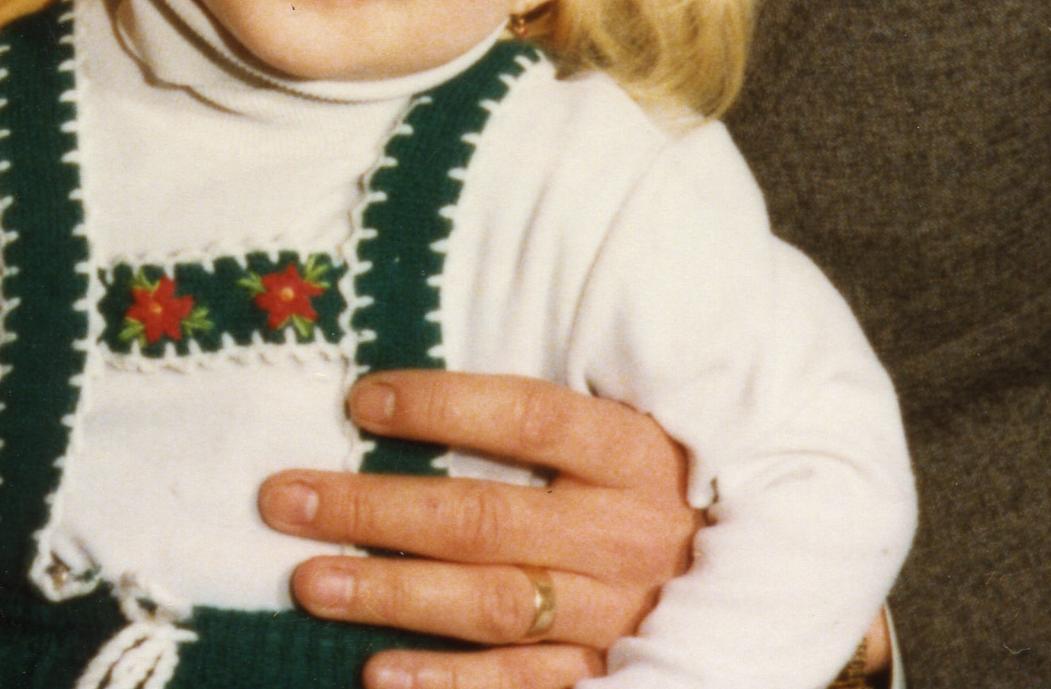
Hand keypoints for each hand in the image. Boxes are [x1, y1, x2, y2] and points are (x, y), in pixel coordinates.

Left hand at [256, 371, 696, 688]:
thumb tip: (403, 391)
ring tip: (309, 583)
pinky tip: (379, 672)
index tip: (360, 400)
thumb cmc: (656, 487)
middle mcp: (626, 534)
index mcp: (634, 453)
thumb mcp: (628, 432)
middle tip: (286, 500)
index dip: (443, 406)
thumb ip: (542, 415)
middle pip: (485, 517)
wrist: (764, 580)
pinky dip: (449, 684)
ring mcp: (619, 613)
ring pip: (493, 602)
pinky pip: (524, 684)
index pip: (530, 418)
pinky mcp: (613, 674)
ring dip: (393, 594)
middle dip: (375, 509)